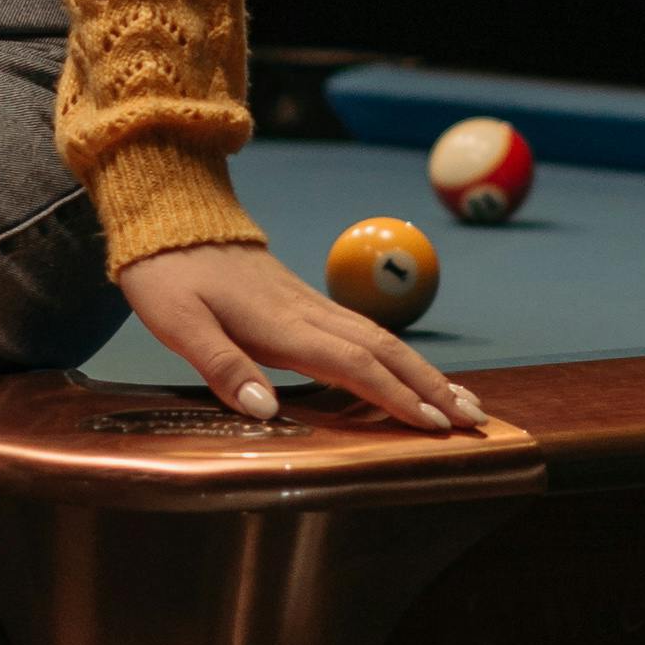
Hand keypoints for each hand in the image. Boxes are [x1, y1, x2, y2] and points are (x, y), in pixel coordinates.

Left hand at [118, 242, 488, 437]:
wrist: (170, 218)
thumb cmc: (168, 275)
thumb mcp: (176, 323)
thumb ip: (221, 367)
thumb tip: (266, 411)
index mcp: (282, 326)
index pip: (355, 365)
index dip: (395, 398)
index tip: (434, 426)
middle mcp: (307, 314)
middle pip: (385, 352)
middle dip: (433, 387)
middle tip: (476, 418)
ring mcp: (310, 305)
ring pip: (382, 340)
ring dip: (425, 372)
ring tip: (463, 400)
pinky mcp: (304, 302)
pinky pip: (364, 332)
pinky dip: (398, 357)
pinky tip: (410, 372)